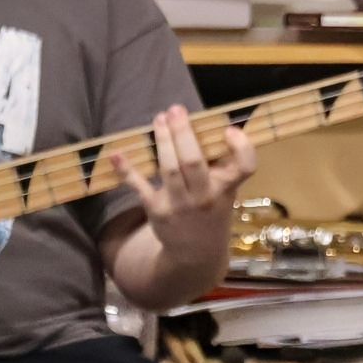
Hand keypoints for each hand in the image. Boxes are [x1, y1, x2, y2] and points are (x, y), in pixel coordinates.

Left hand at [111, 105, 256, 261]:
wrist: (196, 253)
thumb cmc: (212, 210)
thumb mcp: (226, 190)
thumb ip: (220, 164)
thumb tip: (206, 125)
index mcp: (227, 187)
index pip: (245, 167)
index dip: (241, 147)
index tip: (229, 129)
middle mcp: (205, 196)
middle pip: (193, 162)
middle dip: (182, 133)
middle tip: (176, 110)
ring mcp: (180, 204)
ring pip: (168, 169)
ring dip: (161, 141)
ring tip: (159, 119)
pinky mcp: (157, 210)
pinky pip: (140, 187)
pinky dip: (127, 171)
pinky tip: (117, 154)